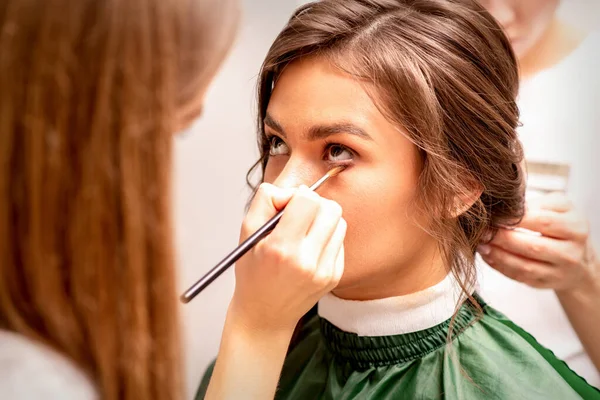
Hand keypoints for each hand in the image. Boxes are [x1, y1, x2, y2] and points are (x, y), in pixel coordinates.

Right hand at [229, 183, 345, 332]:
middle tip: (297, 216)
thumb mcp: (247, 232)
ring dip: (323, 220)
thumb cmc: (253, 272)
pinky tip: (309, 249)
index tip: (286, 207)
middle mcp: (307, 261)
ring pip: (340, 221)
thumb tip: (294, 190)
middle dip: (314, 204)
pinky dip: (327, 237)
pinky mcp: (335, 276)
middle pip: (330, 208)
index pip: (308, 200)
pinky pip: (340, 240)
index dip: (297, 196)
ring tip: (303, 232)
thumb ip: (266, 200)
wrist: (265, 314)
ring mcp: (324, 271)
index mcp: (282, 248)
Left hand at [478, 192, 597, 291]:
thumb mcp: (559, 207)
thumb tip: (509, 209)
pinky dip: (500, 266)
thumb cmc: (562, 224)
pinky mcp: (545, 284)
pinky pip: (519, 277)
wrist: (577, 257)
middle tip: (484, 231)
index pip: (543, 222)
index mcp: (576, 228)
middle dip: (503, 238)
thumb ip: (537, 204)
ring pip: (524, 266)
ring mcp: (559, 273)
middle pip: (532, 247)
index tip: (496, 215)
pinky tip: (488, 255)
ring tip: (482, 244)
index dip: (516, 218)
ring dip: (498, 255)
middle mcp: (571, 253)